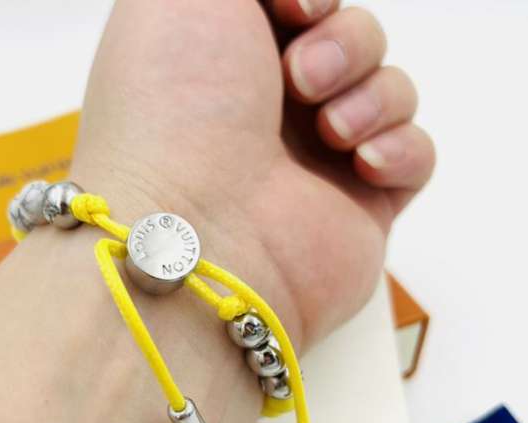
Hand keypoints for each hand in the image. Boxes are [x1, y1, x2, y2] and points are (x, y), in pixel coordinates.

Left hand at [72, 0, 434, 346]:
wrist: (196, 232)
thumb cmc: (174, 111)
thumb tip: (287, 0)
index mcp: (229, 63)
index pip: (302, 13)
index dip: (313, 0)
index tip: (295, 9)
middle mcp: (271, 115)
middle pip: (352, 41)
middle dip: (342, 43)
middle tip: (301, 80)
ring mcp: (316, 165)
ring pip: (388, 90)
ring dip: (371, 94)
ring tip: (330, 131)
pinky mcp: (358, 211)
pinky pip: (415, 156)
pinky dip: (400, 148)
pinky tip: (363, 164)